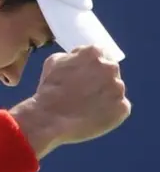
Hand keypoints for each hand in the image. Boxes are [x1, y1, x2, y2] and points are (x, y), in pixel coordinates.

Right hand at [12, 46, 130, 156]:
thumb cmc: (49, 88)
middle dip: (100, 79)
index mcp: (95, 53)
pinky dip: (108, 112)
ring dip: (104, 95)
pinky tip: (92, 115)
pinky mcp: (123, 108)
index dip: (92, 66)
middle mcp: (111, 67)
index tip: (84, 74)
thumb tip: (80, 58)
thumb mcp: (54, 61)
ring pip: (114, 90)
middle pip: (110, 71)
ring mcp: (119, 88)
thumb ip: (73, 56)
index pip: (102, 54)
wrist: (50, 118)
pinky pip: (118, 108)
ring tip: (86, 106)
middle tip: (84, 91)